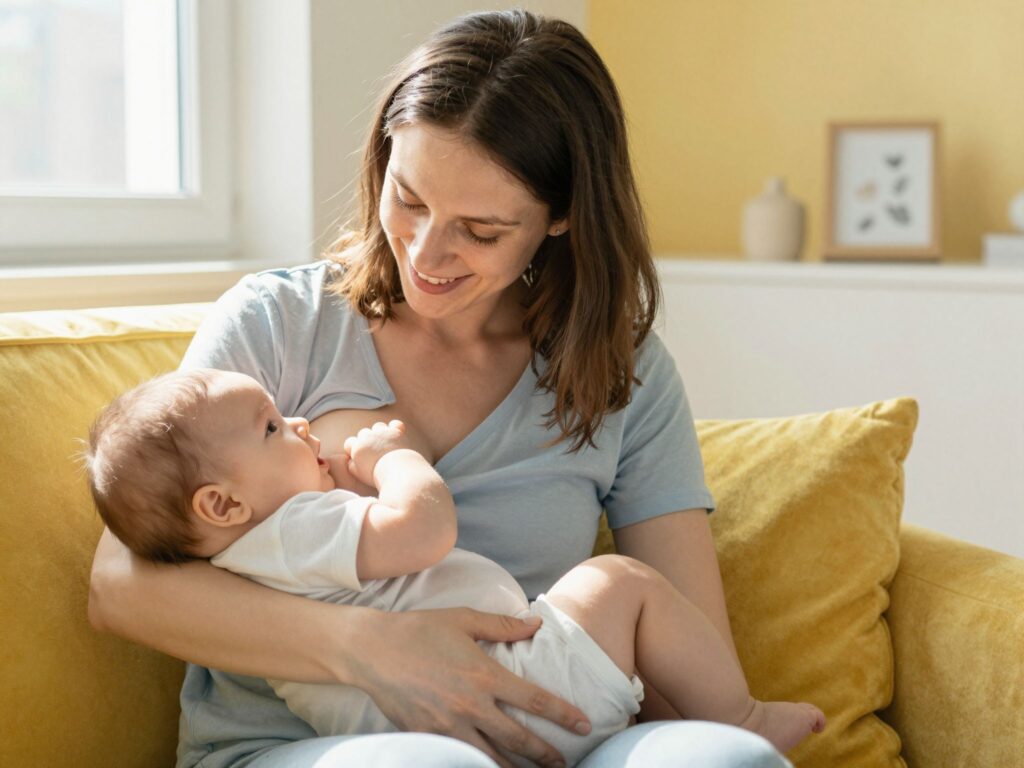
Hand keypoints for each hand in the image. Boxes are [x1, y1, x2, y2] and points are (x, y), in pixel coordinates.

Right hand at [343, 420, 412, 486]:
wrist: (396, 470)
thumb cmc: (376, 475)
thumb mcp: (359, 474)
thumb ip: (351, 465)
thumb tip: (350, 460)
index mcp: (357, 447)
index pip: (349, 442)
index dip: (352, 448)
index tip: (359, 455)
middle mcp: (368, 436)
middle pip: (363, 432)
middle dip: (366, 440)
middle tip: (373, 451)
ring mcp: (383, 433)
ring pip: (378, 426)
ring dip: (380, 432)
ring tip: (384, 442)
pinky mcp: (396, 432)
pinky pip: (395, 424)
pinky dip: (395, 427)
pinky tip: (396, 432)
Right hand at [357, 608, 590, 767]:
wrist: (371, 651)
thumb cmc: (419, 630)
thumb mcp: (463, 619)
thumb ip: (502, 625)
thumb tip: (536, 623)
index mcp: (484, 675)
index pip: (535, 700)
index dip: (564, 715)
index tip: (583, 725)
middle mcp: (471, 706)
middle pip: (519, 740)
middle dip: (546, 755)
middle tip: (564, 763)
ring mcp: (448, 727)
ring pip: (491, 759)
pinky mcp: (428, 739)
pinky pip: (460, 760)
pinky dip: (478, 767)